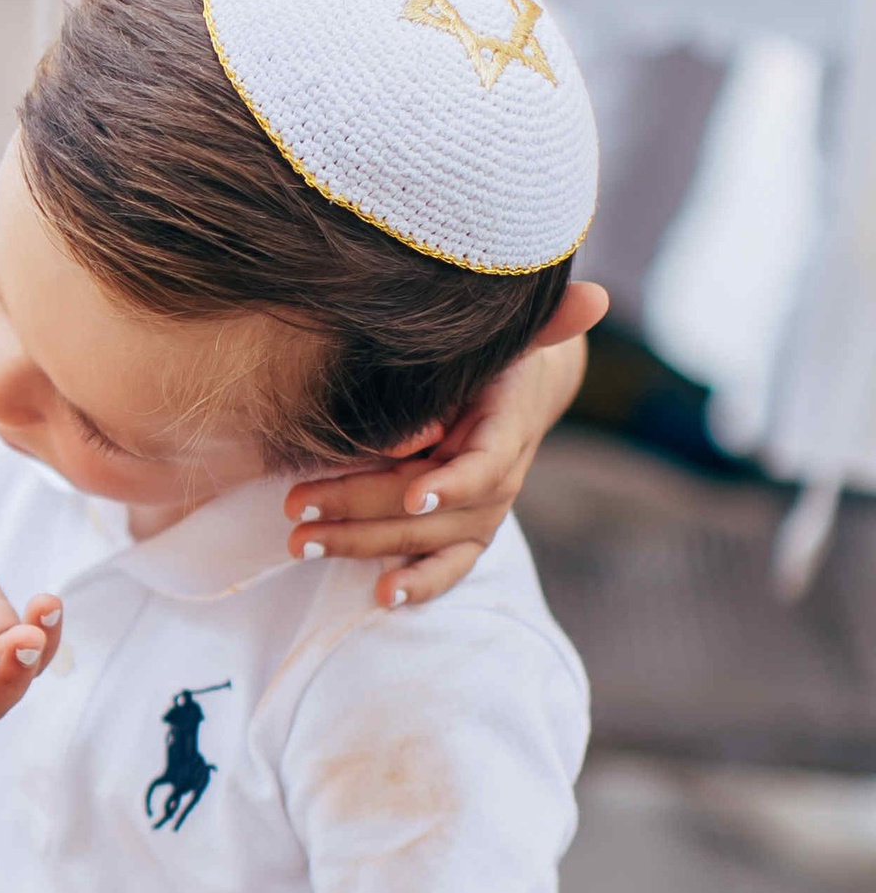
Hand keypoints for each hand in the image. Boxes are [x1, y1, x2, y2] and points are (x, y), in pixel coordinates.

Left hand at [283, 281, 603, 609]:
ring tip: (304, 542)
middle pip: (432, 510)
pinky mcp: (466, 535)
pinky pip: (445, 568)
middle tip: (299, 505)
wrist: (516, 385)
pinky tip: (380, 595)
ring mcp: (483, 514)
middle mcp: (499, 481)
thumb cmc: (496, 352)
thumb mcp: (508, 334)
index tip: (415, 495)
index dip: (452, 485)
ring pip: (423, 540)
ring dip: (361, 544)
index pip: (484, 467)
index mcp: (507, 430)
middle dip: (361, 507)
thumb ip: (543, 323)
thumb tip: (593, 297)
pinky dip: (417, 584)